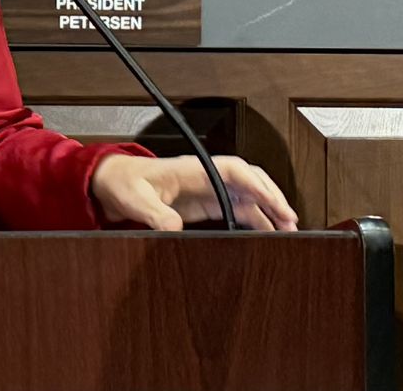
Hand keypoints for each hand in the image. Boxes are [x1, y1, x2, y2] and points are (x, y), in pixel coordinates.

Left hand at [91, 154, 297, 231]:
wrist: (113, 184)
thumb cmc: (124, 182)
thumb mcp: (136, 199)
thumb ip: (155, 213)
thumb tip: (174, 229)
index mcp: (192, 169)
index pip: (233, 170)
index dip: (256, 183)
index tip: (273, 200)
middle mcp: (205, 176)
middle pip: (250, 180)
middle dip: (272, 197)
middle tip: (290, 219)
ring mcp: (208, 190)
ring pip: (248, 196)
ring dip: (268, 211)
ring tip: (287, 230)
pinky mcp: (206, 204)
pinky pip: (238, 209)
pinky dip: (255, 220)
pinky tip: (266, 233)